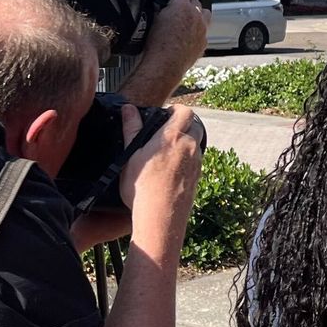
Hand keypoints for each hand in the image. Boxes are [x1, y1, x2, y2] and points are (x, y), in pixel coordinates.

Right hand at [117, 103, 202, 233]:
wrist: (160, 218)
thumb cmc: (141, 187)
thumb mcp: (130, 155)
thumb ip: (131, 128)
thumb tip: (128, 108)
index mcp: (173, 137)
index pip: (186, 112)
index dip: (178, 110)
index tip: (167, 114)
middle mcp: (189, 147)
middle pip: (195, 126)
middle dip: (184, 126)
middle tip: (167, 133)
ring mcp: (196, 163)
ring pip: (196, 145)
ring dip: (186, 143)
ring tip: (168, 153)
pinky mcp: (198, 178)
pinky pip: (196, 162)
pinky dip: (188, 160)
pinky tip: (172, 171)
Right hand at [143, 0, 210, 82]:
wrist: (166, 65)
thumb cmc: (156, 44)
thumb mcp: (153, 19)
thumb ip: (160, 8)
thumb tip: (160, 5)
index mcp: (182, 5)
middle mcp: (196, 15)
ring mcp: (202, 29)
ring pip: (205, 14)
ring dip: (198, 12)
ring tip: (190, 15)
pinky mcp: (203, 42)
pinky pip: (204, 31)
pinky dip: (198, 29)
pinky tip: (190, 33)